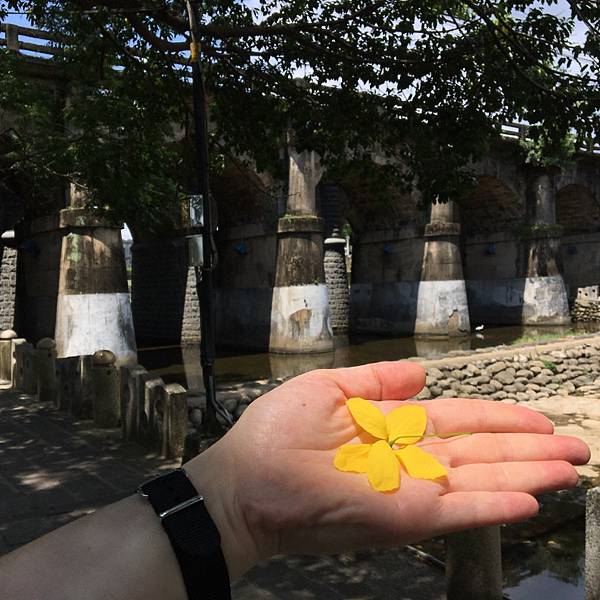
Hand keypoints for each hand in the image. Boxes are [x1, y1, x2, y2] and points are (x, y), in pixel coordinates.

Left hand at [186, 361, 589, 578]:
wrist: (245, 481)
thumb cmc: (277, 433)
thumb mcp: (329, 388)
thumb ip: (376, 379)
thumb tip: (420, 371)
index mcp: (393, 428)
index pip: (458, 422)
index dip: (498, 419)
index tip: (536, 419)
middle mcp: (410, 461)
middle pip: (481, 452)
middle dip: (528, 449)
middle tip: (576, 447)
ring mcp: (411, 490)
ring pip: (481, 480)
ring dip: (527, 475)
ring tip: (571, 468)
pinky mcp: (404, 517)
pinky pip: (457, 510)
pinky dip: (495, 505)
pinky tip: (531, 499)